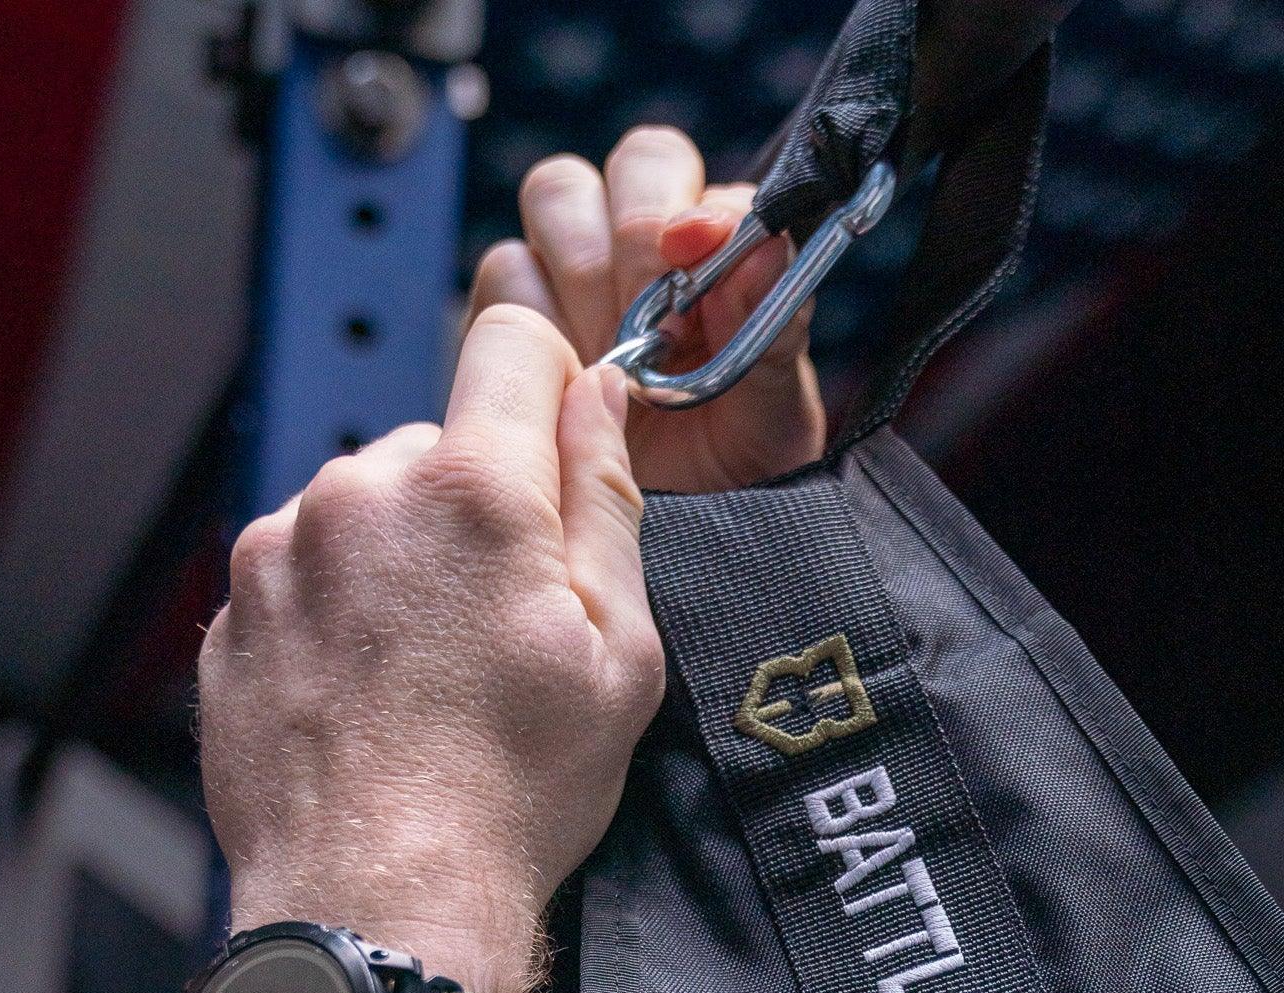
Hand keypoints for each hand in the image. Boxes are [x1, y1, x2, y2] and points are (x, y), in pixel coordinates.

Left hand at [198, 308, 662, 992]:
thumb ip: (608, 502)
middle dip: (476, 506)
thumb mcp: (618, 653)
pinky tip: (373, 696)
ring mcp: (279, 553)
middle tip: (501, 623)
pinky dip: (339, 612)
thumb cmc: (509, 796)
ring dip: (401, 561)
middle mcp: (360, 495)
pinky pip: (302, 573)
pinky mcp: (232, 614)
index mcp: (473, 491)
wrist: (380, 904)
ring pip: (363, 509)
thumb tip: (600, 398)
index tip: (559, 453)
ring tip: (429, 675)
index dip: (550, 386)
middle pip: (436, 443)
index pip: (514, 343)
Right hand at [469, 125, 826, 491]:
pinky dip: (541, 326)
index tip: (689, 247)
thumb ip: (776, 321)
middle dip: (626, 242)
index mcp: (699, 243)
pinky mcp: (514, 320)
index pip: (664, 168)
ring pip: (549, 207)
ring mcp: (566, 277)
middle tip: (657, 326)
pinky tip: (579, 387)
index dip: (674, 200)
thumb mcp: (776, 407)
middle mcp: (626, 244)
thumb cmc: (742, 462)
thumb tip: (767, 245)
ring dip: (585, 279)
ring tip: (621, 366)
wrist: (686, 533)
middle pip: (596, 173)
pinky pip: (507, 277)